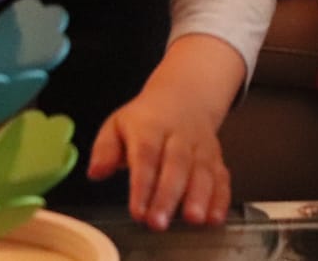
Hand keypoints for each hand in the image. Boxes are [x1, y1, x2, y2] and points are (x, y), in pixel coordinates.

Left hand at [86, 34, 243, 229]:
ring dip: (199, 196)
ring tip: (192, 219)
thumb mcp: (117, 124)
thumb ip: (105, 149)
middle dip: (168, 195)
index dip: (142, 184)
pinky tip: (215, 217)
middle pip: (176, 165)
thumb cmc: (147, 119)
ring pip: (202, 171)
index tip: (137, 210)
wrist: (185, 96)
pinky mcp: (216, 158)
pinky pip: (221, 176)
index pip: (146, 155)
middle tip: (159, 221)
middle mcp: (178, 137)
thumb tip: (96, 171)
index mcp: (150, 127)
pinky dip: (220, 197)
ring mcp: (200, 147)